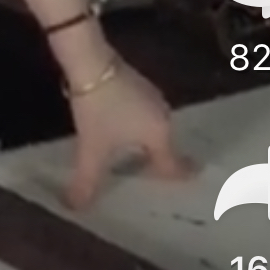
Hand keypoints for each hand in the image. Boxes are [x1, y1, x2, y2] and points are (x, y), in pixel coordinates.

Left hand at [63, 58, 194, 209]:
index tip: (193, 181)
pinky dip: (136, 124)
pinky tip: (121, 128)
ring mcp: (152, 96)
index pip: (172, 163)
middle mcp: (163, 116)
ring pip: (153, 127)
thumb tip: (76, 207)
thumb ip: (87, 181)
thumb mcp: (92, 149)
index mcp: (159, 135)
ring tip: (134, 155)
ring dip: (145, 141)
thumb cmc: (99, 110)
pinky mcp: (138, 83)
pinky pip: (143, 113)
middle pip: (163, 145)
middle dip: (158, 161)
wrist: (91, 61)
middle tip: (151, 175)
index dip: (179, 175)